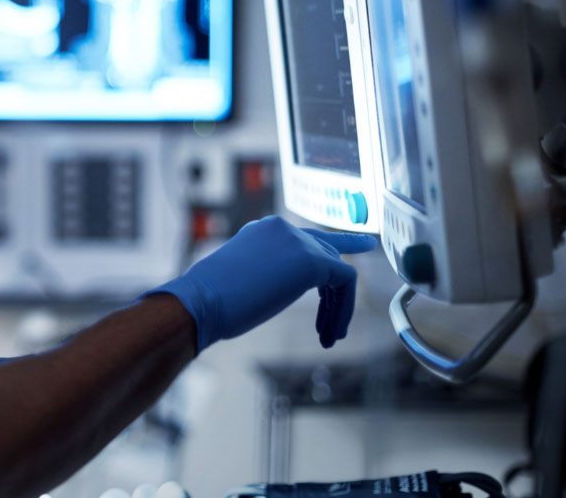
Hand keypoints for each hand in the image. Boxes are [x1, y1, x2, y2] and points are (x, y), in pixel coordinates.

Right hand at [147, 215, 376, 351]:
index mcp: (264, 230)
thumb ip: (268, 272)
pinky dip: (343, 309)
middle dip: (336, 293)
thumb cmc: (212, 300)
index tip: (363, 245)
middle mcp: (283, 228)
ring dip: (337, 308)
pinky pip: (345, 281)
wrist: (202, 301)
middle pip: (327, 254)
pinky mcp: (311, 260)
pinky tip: (332, 332)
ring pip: (338, 271)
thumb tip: (280, 287)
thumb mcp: (244, 277)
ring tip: (330, 337)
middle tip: (333, 327)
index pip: (306, 238)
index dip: (335, 249)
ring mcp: (298, 241)